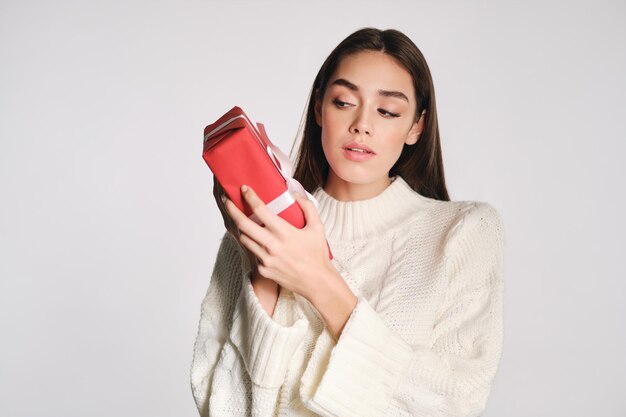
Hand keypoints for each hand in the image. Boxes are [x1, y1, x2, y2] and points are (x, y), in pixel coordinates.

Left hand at [222, 183, 332, 300]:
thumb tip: (295, 193)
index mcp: (284, 233)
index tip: (244, 189)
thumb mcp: (317, 227)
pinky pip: (252, 252)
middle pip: (243, 224)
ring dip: (240, 227)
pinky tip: (254, 238)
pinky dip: (252, 243)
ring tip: (239, 218)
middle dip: (232, 209)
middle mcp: (272, 245)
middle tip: (227, 199)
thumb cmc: (317, 254)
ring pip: (244, 238)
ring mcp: (266, 259)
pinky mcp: (263, 269)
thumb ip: (307, 206)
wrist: (317, 282)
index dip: (250, 197)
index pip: (260, 210)